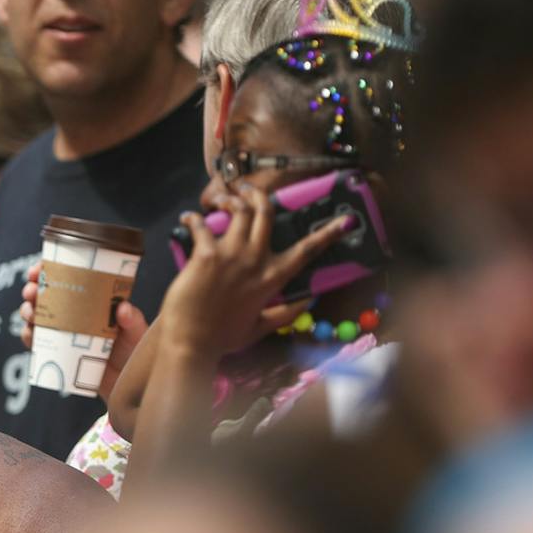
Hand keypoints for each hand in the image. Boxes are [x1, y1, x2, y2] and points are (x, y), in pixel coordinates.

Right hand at [23, 260, 148, 401]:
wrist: (126, 384)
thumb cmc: (135, 353)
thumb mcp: (136, 333)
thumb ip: (133, 321)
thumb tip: (123, 308)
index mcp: (90, 301)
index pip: (65, 278)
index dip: (47, 270)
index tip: (38, 269)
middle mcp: (73, 313)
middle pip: (44, 295)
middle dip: (32, 290)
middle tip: (31, 292)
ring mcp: (62, 332)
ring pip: (35, 316)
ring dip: (27, 311)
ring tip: (31, 314)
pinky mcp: (56, 352)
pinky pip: (35, 342)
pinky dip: (28, 336)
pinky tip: (30, 333)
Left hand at [162, 185, 351, 357]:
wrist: (191, 343)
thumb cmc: (224, 338)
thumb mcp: (262, 327)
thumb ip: (287, 312)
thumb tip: (311, 299)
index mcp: (273, 277)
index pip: (307, 250)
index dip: (327, 233)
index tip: (345, 220)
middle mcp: (256, 260)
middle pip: (265, 214)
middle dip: (258, 194)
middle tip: (247, 188)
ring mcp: (231, 255)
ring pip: (238, 211)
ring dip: (230, 199)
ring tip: (222, 199)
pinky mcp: (205, 254)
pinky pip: (201, 225)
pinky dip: (193, 218)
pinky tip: (188, 218)